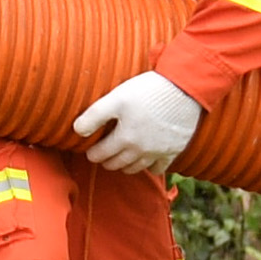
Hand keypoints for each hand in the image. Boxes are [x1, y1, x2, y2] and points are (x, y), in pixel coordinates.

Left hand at [69, 70, 203, 176]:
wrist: (183, 90)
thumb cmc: (147, 91)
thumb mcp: (116, 98)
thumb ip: (94, 115)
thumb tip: (77, 130)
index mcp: (124, 139)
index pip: (101, 154)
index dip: (92, 153)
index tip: (90, 150)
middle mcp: (140, 151)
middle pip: (116, 165)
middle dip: (106, 160)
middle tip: (103, 153)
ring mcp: (158, 153)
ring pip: (135, 169)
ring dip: (125, 165)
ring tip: (121, 156)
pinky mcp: (173, 150)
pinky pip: (159, 169)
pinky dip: (150, 167)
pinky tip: (146, 158)